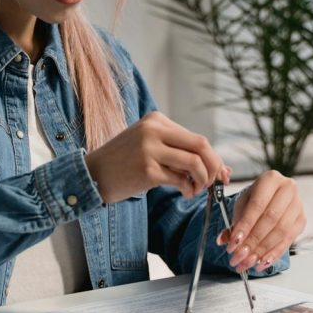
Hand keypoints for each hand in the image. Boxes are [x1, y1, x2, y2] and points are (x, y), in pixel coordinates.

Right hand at [84, 111, 229, 203]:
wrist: (91, 174)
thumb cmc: (123, 162)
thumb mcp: (149, 146)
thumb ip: (179, 151)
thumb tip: (220, 166)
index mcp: (156, 120)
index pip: (197, 138)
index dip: (214, 157)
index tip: (220, 173)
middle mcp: (153, 130)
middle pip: (201, 146)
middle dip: (213, 167)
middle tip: (212, 183)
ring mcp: (149, 149)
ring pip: (194, 163)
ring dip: (202, 180)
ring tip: (195, 189)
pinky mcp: (146, 170)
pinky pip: (179, 180)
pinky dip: (187, 189)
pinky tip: (183, 193)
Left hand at [218, 170, 304, 272]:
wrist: (272, 196)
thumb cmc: (256, 199)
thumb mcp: (241, 205)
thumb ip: (232, 222)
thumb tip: (223, 240)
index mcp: (270, 179)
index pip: (257, 205)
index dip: (245, 226)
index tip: (233, 243)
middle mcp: (288, 189)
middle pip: (271, 220)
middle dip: (253, 241)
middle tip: (239, 256)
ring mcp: (298, 205)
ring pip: (281, 232)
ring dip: (262, 251)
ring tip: (247, 262)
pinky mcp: (302, 221)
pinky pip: (288, 241)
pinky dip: (273, 254)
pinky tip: (261, 263)